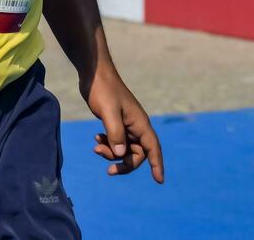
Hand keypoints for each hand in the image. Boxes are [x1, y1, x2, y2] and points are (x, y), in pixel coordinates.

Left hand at [84, 64, 163, 182]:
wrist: (94, 73)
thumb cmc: (103, 90)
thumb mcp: (108, 112)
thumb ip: (115, 133)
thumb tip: (121, 154)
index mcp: (140, 123)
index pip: (153, 148)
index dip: (157, 164)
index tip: (159, 180)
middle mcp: (136, 125)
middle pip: (137, 153)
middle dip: (124, 163)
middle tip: (109, 170)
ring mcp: (126, 123)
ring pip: (124, 148)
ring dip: (112, 153)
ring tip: (96, 147)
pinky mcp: (116, 121)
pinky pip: (116, 140)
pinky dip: (107, 143)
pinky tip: (96, 138)